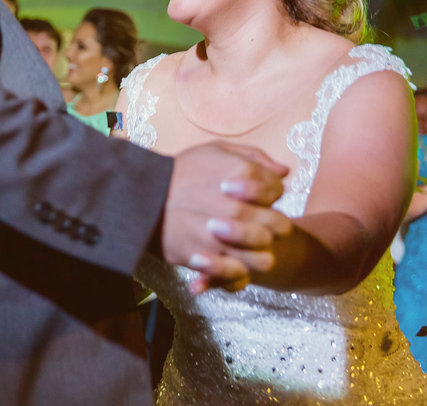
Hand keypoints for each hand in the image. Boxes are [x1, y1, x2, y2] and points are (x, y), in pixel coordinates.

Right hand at [160, 141, 291, 293]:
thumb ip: (254, 158)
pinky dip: (238, 273)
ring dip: (259, 254)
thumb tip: (284, 172)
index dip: (270, 196)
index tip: (256, 198)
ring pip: (265, 257)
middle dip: (272, 226)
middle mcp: (237, 205)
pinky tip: (229, 261)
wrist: (142, 196)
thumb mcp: (217, 150)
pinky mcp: (208, 258)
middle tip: (256, 225)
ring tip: (245, 249)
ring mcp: (223, 235)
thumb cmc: (182, 170)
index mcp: (242, 174)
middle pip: (279, 226)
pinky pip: (239, 275)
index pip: (278, 191)